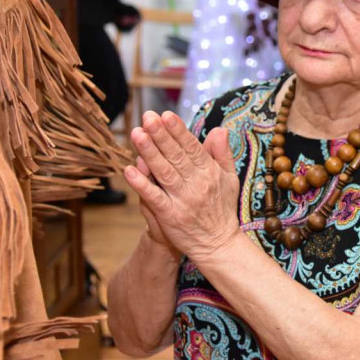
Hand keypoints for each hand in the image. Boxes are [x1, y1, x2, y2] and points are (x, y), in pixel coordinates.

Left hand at [123, 111, 240, 261]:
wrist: (218, 244)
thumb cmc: (222, 208)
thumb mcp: (229, 178)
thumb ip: (222, 153)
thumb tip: (218, 130)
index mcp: (210, 173)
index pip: (192, 148)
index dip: (178, 131)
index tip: (166, 115)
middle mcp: (197, 185)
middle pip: (176, 156)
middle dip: (160, 135)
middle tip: (147, 118)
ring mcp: (183, 201)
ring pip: (164, 173)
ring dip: (150, 153)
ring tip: (137, 135)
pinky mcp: (170, 216)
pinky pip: (154, 197)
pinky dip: (142, 184)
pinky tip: (130, 170)